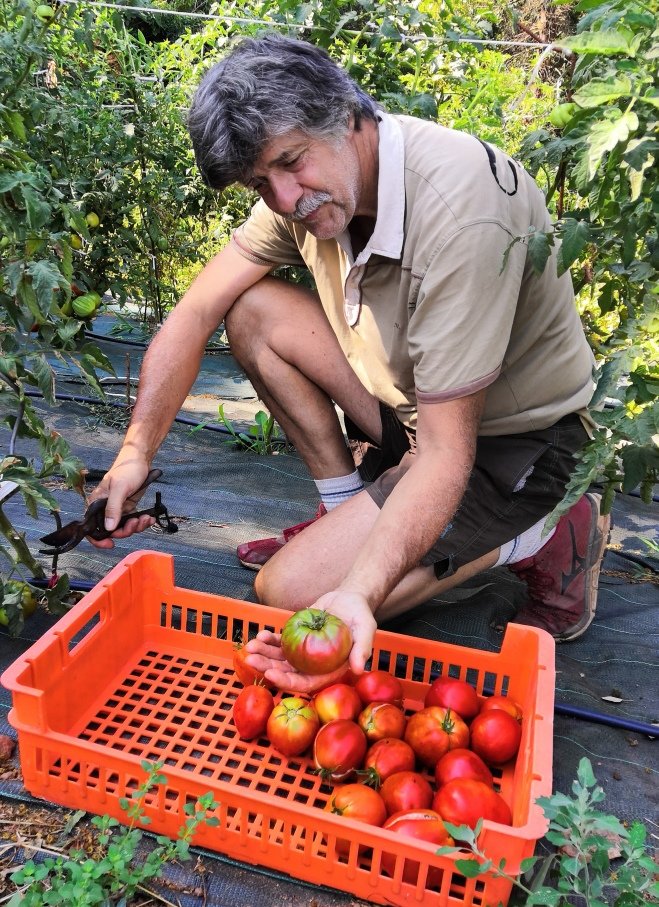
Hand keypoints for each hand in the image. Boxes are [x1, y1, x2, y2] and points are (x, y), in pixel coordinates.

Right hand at [86, 455, 153, 547]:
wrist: (141, 461)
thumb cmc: (127, 470)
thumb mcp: (120, 488)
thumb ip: (113, 508)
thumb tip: (108, 528)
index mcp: (96, 503)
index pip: (91, 528)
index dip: (98, 539)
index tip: (110, 544)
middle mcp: (104, 509)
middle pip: (111, 531)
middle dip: (125, 530)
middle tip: (136, 522)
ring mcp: (117, 509)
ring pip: (124, 528)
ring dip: (136, 526)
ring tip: (146, 518)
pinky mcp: (128, 508)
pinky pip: (133, 521)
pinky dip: (142, 522)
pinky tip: (149, 518)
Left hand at [245, 589, 376, 693]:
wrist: (350, 599)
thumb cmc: (361, 616)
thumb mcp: (365, 630)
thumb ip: (362, 649)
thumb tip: (358, 669)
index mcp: (329, 672)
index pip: (305, 684)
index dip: (288, 682)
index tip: (271, 675)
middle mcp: (313, 667)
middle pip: (287, 673)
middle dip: (267, 668)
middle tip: (251, 660)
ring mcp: (303, 653)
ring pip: (279, 659)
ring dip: (263, 655)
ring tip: (250, 646)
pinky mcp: (297, 639)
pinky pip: (280, 643)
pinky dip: (269, 640)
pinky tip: (261, 634)